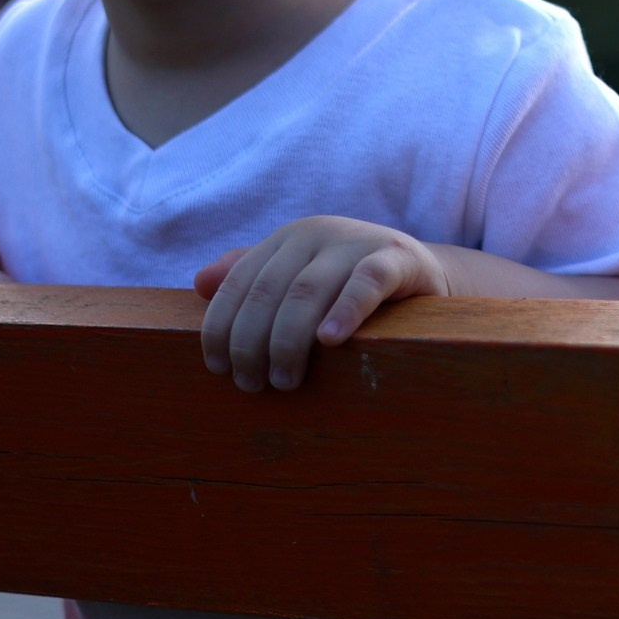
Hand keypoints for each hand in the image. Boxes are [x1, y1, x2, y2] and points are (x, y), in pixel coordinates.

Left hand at [194, 216, 451, 391]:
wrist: (419, 272)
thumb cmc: (347, 285)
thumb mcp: (298, 278)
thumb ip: (252, 280)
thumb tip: (199, 283)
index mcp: (287, 240)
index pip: (239, 282)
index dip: (222, 327)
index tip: (217, 369)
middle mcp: (316, 233)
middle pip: (268, 291)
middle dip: (252, 342)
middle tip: (252, 385)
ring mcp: (357, 242)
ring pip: (308, 290)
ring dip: (287, 339)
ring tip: (283, 380)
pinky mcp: (398, 258)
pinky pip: (367, 281)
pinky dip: (346, 309)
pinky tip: (331, 339)